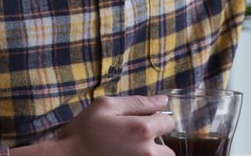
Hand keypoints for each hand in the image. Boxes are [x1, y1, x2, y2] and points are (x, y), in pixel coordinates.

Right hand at [46, 95, 174, 155]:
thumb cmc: (82, 131)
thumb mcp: (106, 106)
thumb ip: (138, 102)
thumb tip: (163, 100)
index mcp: (142, 130)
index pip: (168, 123)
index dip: (158, 119)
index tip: (145, 120)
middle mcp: (146, 152)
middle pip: (169, 150)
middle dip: (157, 144)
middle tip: (137, 140)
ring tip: (130, 151)